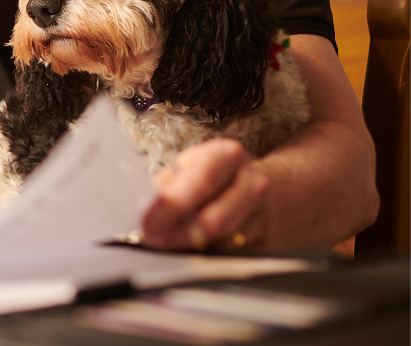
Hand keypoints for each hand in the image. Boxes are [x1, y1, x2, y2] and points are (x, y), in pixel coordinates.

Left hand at [141, 138, 271, 250]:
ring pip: (221, 244)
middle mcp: (252, 183)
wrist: (256, 184)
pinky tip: (190, 251)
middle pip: (214, 221)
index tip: (147, 222)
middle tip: (153, 240)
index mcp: (229, 155)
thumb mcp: (188, 166)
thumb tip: (149, 209)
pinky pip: (230, 258)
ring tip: (166, 244)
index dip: (172, 205)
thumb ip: (168, 185)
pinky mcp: (267, 242)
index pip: (201, 182)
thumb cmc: (210, 175)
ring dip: (188, 249)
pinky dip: (205, 258)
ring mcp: (264, 215)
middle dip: (177, 235)